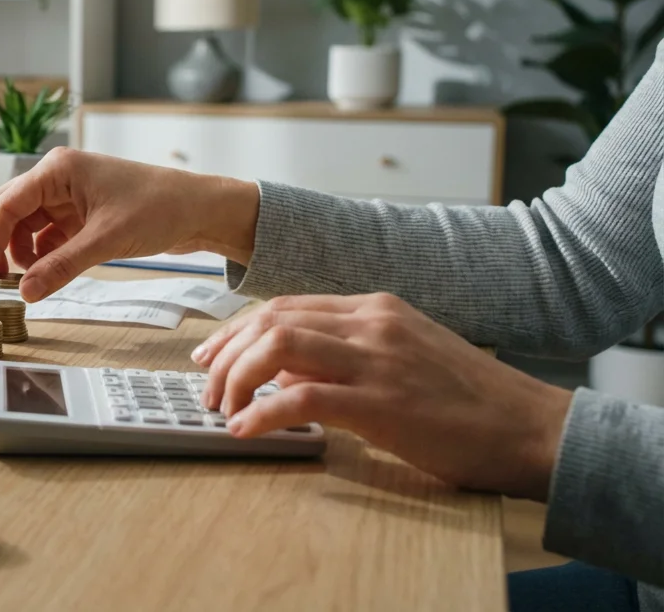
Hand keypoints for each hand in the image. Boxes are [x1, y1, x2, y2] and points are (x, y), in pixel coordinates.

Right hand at [0, 147, 259, 301]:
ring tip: (29, 283)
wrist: (200, 209)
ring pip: (26, 228)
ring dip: (22, 256)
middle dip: (0, 249)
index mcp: (58, 169)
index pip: (7, 205)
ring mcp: (68, 196)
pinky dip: (42, 257)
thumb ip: (62, 266)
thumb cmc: (159, 208)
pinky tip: (47, 276)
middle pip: (9, 214)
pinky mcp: (80, 214)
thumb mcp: (107, 241)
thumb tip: (25, 293)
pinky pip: (47, 237)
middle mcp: (57, 178)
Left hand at [192, 292, 571, 500]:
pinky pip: (302, 397)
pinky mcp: (382, 401)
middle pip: (270, 319)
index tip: (212, 358)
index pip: (284, 306)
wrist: (529, 427)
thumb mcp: (405, 356)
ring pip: (278, 345)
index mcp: (375, 308)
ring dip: (236, 378)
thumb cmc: (468, 401)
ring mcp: (377, 358)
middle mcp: (371, 323)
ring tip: (223, 410)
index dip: (237, 332)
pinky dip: (263, 412)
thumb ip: (350, 353)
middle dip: (226, 353)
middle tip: (207, 390)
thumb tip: (288, 370)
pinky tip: (246, 429)